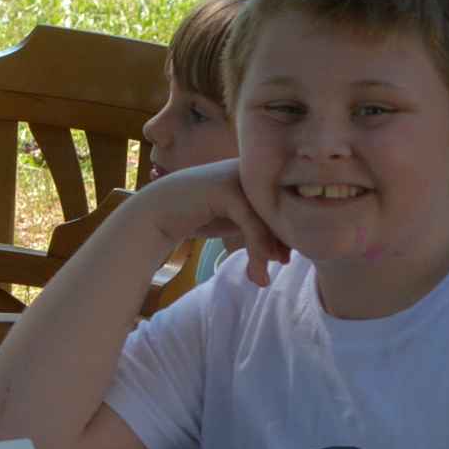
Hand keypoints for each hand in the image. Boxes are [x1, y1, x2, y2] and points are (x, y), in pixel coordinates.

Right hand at [133, 160, 289, 283]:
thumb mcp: (237, 221)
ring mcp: (239, 176)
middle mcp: (252, 170)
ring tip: (261, 278)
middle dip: (283, 242)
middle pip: (282, 210)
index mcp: (259, 173)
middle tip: (280, 266)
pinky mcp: (226, 188)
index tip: (283, 259)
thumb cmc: (200, 215)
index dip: (290, 232)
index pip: (287, 203)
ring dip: (267, 253)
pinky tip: (255, 271)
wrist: (158, 211)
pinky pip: (252, 223)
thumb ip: (262, 228)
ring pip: (269, 219)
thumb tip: (288, 253)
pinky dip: (257, 250)